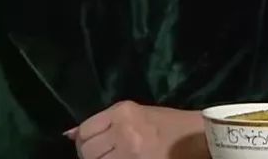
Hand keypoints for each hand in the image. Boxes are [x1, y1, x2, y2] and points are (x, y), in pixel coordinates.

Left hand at [66, 101, 207, 158]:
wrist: (198, 137)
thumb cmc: (168, 124)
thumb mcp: (135, 115)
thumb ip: (104, 123)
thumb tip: (68, 135)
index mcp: (123, 112)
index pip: (85, 130)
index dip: (82, 142)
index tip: (90, 148)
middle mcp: (124, 130)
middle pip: (88, 151)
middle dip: (90, 157)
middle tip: (103, 157)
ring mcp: (131, 152)